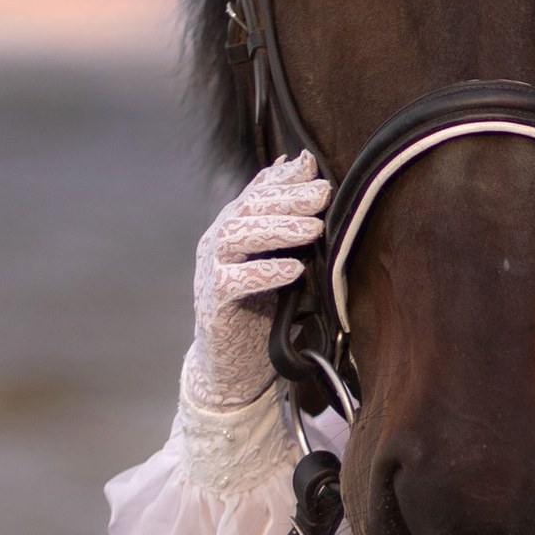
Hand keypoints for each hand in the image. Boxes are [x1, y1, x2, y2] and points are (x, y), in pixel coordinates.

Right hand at [185, 153, 328, 409]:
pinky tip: (293, 270)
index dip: (285, 178)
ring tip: (313, 229)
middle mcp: (219, 241)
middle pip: (249, 207)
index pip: (258, 192)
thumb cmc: (260, 311)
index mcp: (235, 227)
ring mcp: (211, 269)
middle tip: (323, 194)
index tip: (315, 168)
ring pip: (237, 236)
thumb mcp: (279, 261)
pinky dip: (264, 273)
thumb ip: (288, 224)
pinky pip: (234, 280)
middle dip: (288, 198)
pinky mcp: (213, 301)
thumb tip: (303, 171)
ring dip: (277, 229)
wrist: (234, 366)